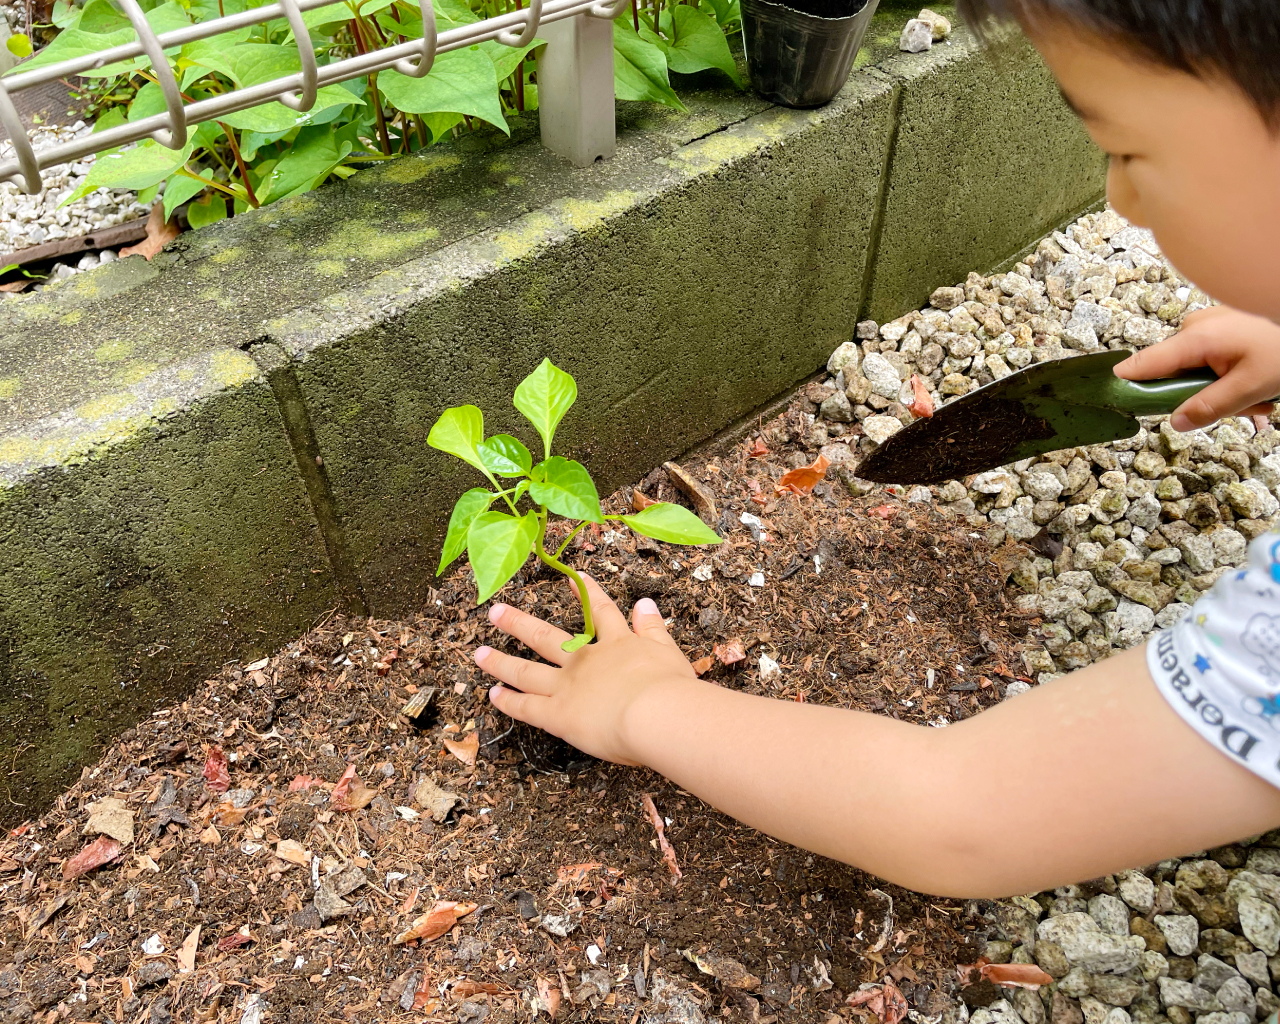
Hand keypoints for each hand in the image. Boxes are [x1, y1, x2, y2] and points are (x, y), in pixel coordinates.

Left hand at [475, 575, 699, 764]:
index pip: (601, 612)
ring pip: (526, 671)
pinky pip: (528, 707)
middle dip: (519, 623)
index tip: (571, 575)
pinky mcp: (558, 715)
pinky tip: (493, 694)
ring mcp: (567, 686)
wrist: (656, 714)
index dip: (586, 592)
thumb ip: (654, 628)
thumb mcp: (669, 651)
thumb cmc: (672, 688)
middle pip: (546, 638)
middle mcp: (586, 661)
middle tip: (496, 611)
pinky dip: (509, 701)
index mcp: (617, 645)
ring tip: (479, 653)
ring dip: (501, 661)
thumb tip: (645, 603)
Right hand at [1113, 305, 1279, 429]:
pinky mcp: (1222, 323)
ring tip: (1260, 397)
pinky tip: (1258, 378)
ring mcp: (1209, 322)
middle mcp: (1194, 326)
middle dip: (1205, 396)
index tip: (1112, 402)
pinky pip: (1213, 357)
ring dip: (1224, 388)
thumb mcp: (1251, 387)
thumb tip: (1175, 422)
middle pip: (1176, 374)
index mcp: (1195, 338)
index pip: (1142, 364)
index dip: (1125, 385)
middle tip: (1244, 408)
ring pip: (1198, 369)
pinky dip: (1233, 373)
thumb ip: (1210, 406)